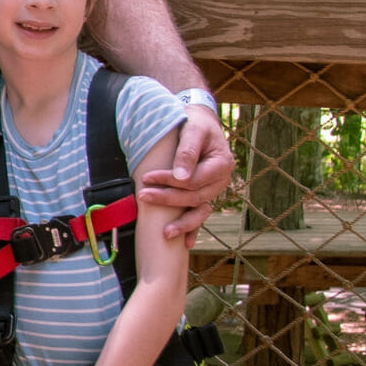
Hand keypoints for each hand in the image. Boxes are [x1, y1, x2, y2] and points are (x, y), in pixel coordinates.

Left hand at [140, 103, 234, 240]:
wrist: (200, 123)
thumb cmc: (195, 123)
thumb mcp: (193, 130)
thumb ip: (187, 152)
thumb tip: (180, 178)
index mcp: (222, 164)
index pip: (194, 180)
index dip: (170, 181)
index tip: (147, 178)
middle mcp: (221, 181)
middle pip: (195, 197)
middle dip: (168, 200)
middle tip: (143, 197)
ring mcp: (214, 190)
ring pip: (200, 211)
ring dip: (183, 224)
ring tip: (165, 234)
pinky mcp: (205, 195)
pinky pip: (200, 215)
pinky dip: (193, 229)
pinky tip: (184, 243)